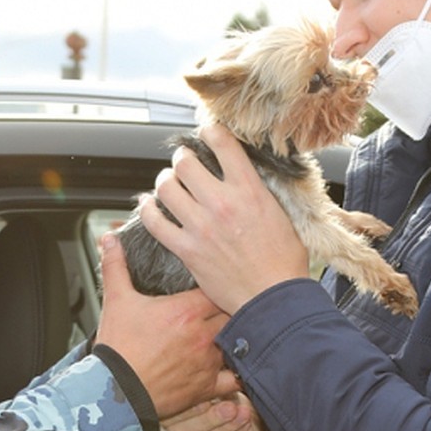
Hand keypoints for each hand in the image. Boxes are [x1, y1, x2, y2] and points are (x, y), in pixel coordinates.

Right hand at [95, 232, 238, 416]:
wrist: (114, 390)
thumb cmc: (117, 348)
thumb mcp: (116, 301)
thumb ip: (116, 266)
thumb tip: (109, 240)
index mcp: (186, 310)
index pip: (219, 288)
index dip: (219, 286)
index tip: (216, 284)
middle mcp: (203, 335)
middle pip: (233, 313)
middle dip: (230, 309)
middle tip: (226, 306)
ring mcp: (208, 362)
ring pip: (237, 344)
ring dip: (233, 338)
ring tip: (230, 333)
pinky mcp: (207, 387)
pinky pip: (235, 380)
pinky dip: (237, 373)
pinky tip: (234, 367)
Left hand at [139, 123, 308, 314]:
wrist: (274, 299)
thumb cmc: (283, 263)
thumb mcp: (281, 215)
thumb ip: (259, 192)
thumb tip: (245, 177)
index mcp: (249, 190)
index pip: (222, 142)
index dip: (210, 131)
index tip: (207, 133)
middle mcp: (222, 203)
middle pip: (185, 163)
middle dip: (182, 158)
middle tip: (184, 163)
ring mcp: (201, 226)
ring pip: (166, 187)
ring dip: (165, 181)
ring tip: (169, 183)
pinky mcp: (187, 249)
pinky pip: (154, 222)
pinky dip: (147, 210)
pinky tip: (148, 206)